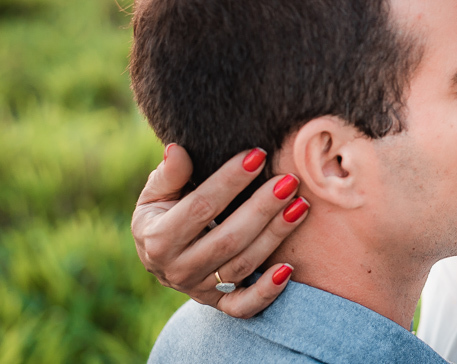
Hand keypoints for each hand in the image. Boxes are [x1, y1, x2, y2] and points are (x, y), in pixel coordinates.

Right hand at [132, 144, 308, 317]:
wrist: (160, 258)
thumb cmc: (163, 214)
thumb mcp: (156, 194)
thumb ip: (169, 174)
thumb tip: (178, 149)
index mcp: (159, 238)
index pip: (201, 206)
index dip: (230, 180)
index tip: (259, 155)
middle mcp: (178, 268)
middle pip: (228, 238)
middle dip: (262, 208)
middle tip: (289, 180)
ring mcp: (199, 289)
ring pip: (243, 265)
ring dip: (275, 236)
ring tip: (301, 206)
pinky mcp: (218, 304)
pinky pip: (244, 306)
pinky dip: (266, 292)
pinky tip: (289, 268)